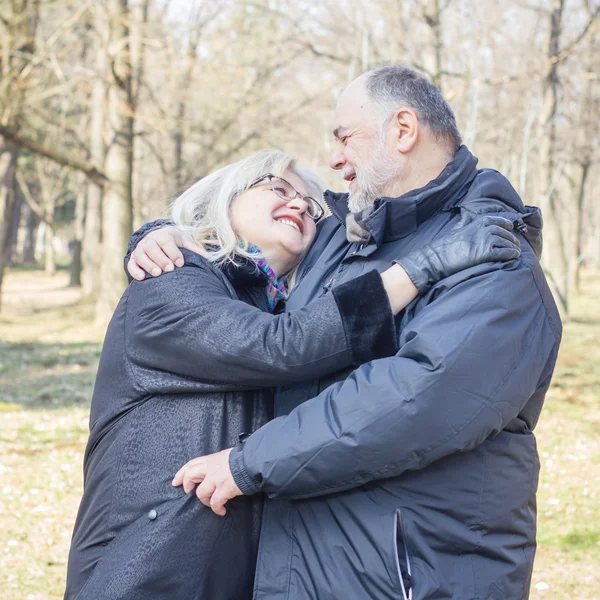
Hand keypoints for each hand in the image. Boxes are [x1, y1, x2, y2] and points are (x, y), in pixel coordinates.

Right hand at [127, 227, 206, 280]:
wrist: (156, 237)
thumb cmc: (174, 243)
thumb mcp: (184, 242)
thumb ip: (195, 250)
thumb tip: (210, 259)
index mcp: (163, 235)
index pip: (167, 242)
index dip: (173, 252)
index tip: (180, 263)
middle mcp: (150, 241)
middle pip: (153, 248)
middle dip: (161, 259)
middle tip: (169, 269)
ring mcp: (140, 250)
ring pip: (141, 256)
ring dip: (148, 264)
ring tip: (157, 274)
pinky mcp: (133, 259)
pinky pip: (131, 264)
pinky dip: (135, 271)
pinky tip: (142, 278)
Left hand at [172, 448, 241, 516]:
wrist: (254, 462)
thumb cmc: (244, 459)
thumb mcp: (228, 456)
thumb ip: (219, 463)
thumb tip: (217, 469)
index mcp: (212, 459)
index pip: (192, 464)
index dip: (181, 473)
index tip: (175, 481)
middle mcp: (211, 468)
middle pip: (190, 476)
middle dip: (187, 485)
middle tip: (188, 493)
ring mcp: (216, 479)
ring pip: (201, 493)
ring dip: (205, 501)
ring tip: (211, 504)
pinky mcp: (224, 489)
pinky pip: (215, 502)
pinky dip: (217, 509)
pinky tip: (221, 511)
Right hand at [397, 215, 520, 293]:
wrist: (438, 258)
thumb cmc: (446, 246)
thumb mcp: (458, 229)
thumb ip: (467, 224)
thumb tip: (466, 218)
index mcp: (478, 222)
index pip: (498, 221)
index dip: (506, 224)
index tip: (510, 228)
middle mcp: (484, 229)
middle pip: (505, 233)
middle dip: (512, 239)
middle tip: (516, 244)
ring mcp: (486, 240)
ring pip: (506, 243)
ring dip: (513, 247)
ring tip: (517, 252)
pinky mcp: (486, 253)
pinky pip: (504, 253)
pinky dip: (511, 254)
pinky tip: (514, 256)